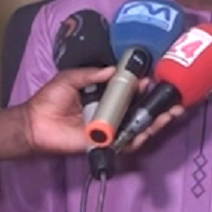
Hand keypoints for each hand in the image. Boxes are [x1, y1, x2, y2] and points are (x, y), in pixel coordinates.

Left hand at [21, 68, 181, 155]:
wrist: (35, 123)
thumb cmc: (50, 99)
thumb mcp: (70, 78)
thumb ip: (91, 73)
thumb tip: (114, 68)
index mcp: (105, 96)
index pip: (131, 91)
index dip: (145, 87)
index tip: (155, 80)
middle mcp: (112, 112)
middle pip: (141, 110)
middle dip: (160, 107)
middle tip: (176, 102)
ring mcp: (110, 129)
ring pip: (138, 127)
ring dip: (156, 122)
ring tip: (170, 115)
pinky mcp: (105, 143)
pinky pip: (125, 143)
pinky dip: (137, 139)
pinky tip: (148, 132)